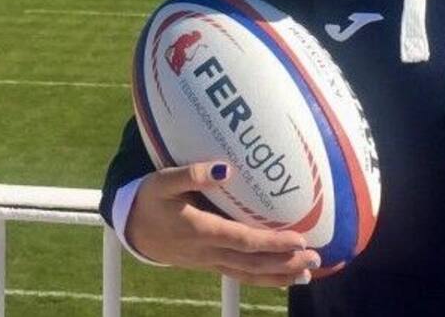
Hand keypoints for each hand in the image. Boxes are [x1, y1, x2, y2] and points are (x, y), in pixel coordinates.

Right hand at [126, 161, 319, 286]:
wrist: (130, 227)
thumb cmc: (150, 198)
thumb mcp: (164, 181)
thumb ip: (192, 174)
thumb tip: (224, 167)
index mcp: (201, 230)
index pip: (244, 240)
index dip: (272, 242)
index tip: (300, 238)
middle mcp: (207, 251)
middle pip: (251, 263)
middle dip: (284, 263)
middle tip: (315, 259)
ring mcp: (208, 261)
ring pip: (246, 274)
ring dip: (277, 275)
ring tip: (306, 275)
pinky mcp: (208, 263)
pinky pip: (239, 274)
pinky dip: (262, 278)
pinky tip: (280, 278)